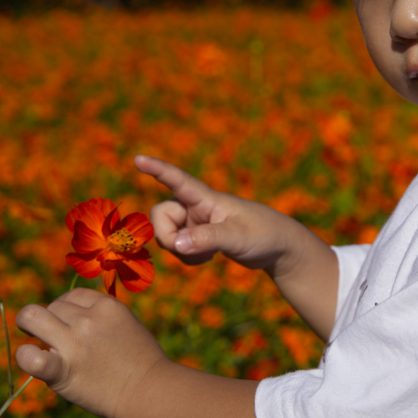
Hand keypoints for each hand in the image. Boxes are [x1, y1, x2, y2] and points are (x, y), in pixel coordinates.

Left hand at [15, 288, 167, 417]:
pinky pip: (31, 358)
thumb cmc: (140, 360)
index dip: (67, 310)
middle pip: (53, 306)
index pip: (73, 295)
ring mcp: (75, 342)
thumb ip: (100, 315)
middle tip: (57, 340)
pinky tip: (30, 358)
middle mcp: (89, 319)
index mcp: (107, 305)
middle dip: (52, 320)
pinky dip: (25, 357)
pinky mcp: (64, 370)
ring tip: (38, 344)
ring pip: (32, 317)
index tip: (70, 326)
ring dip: (32, 329)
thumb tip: (69, 314)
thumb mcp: (126, 323)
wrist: (149, 391)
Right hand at [133, 154, 305, 275]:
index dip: (158, 170)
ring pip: (167, 236)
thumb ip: (208, 239)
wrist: (279, 248)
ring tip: (209, 255)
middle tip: (186, 250)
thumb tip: (176, 243)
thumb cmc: (264, 234)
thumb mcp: (238, 237)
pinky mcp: (199, 238)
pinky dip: (187, 258)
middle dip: (166, 237)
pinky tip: (209, 258)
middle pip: (160, 216)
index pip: (179, 181)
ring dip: (181, 251)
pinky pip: (178, 249)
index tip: (138, 159)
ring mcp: (196, 223)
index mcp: (208, 199)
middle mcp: (197, 208)